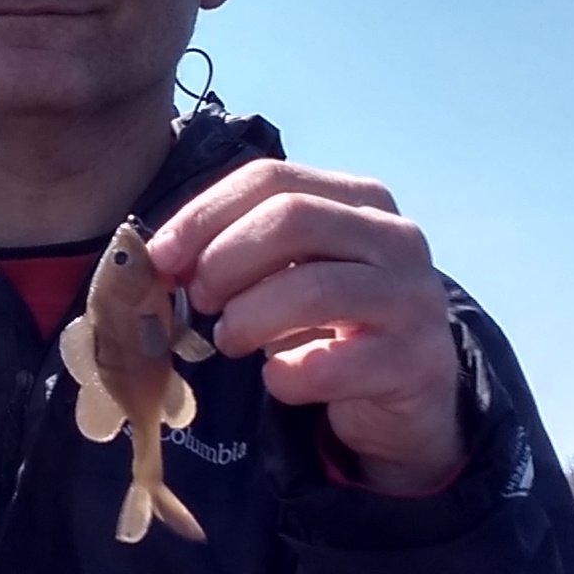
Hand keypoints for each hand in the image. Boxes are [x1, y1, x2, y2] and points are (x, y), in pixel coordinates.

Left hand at [148, 162, 466, 497]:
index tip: (161, 256)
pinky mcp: (414, 362)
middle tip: (197, 300)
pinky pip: (329, 365)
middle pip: (292, 219)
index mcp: (359, 199)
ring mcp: (412, 297)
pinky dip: (286, 376)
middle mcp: (395, 237)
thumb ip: (239, 253)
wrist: (409, 395)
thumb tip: (160, 258)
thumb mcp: (291, 272)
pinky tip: (278, 378)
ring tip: (229, 340)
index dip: (204, 214)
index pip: (271, 178)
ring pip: (313, 288)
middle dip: (224, 260)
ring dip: (249, 318)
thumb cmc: (334, 324)